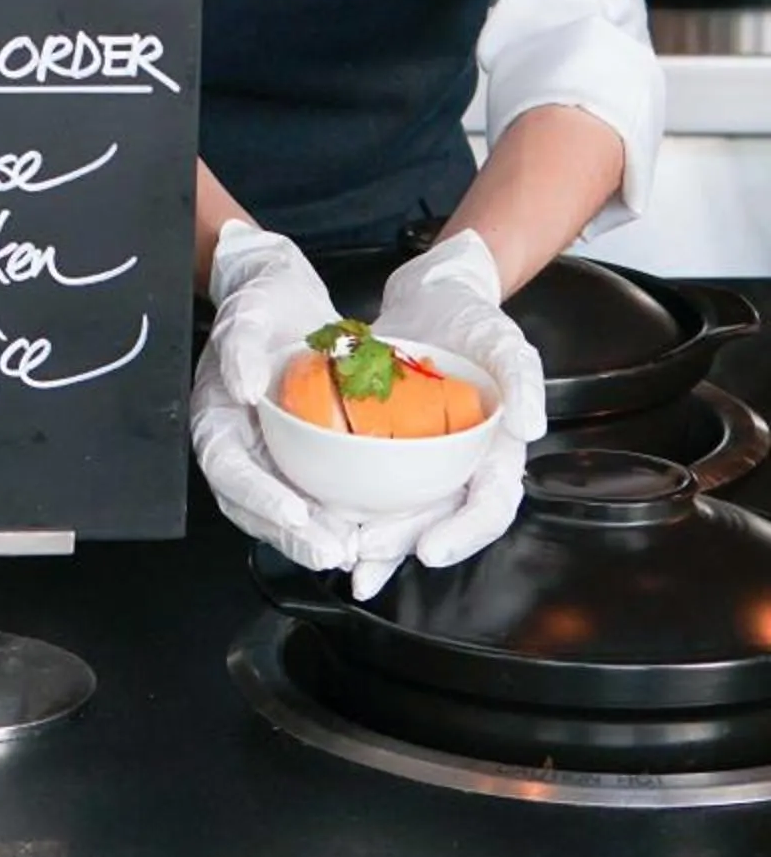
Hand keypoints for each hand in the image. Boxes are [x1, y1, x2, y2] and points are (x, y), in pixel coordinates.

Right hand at [190, 220, 356, 575]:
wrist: (287, 295)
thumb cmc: (262, 302)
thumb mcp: (250, 314)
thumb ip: (241, 349)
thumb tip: (244, 388)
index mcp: (216, 420)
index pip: (229, 470)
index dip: (259, 497)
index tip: (294, 512)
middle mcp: (240, 446)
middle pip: (256, 507)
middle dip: (293, 536)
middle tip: (334, 553)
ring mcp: (270, 455)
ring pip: (286, 511)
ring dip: (316, 536)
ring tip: (355, 553)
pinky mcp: (302, 456)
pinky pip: (315, 495)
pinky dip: (338, 516)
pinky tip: (369, 527)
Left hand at [343, 231, 546, 601]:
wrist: (431, 295)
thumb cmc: (474, 320)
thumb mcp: (504, 341)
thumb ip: (523, 380)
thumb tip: (530, 429)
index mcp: (495, 452)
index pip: (489, 506)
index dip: (463, 534)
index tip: (431, 549)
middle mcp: (460, 466)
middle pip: (438, 521)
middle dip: (403, 546)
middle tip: (367, 555)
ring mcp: (424, 461)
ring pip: (403, 515)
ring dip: (376, 544)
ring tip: (344, 561)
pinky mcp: (390, 448)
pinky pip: (373, 486)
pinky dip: (352, 506)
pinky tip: (325, 519)